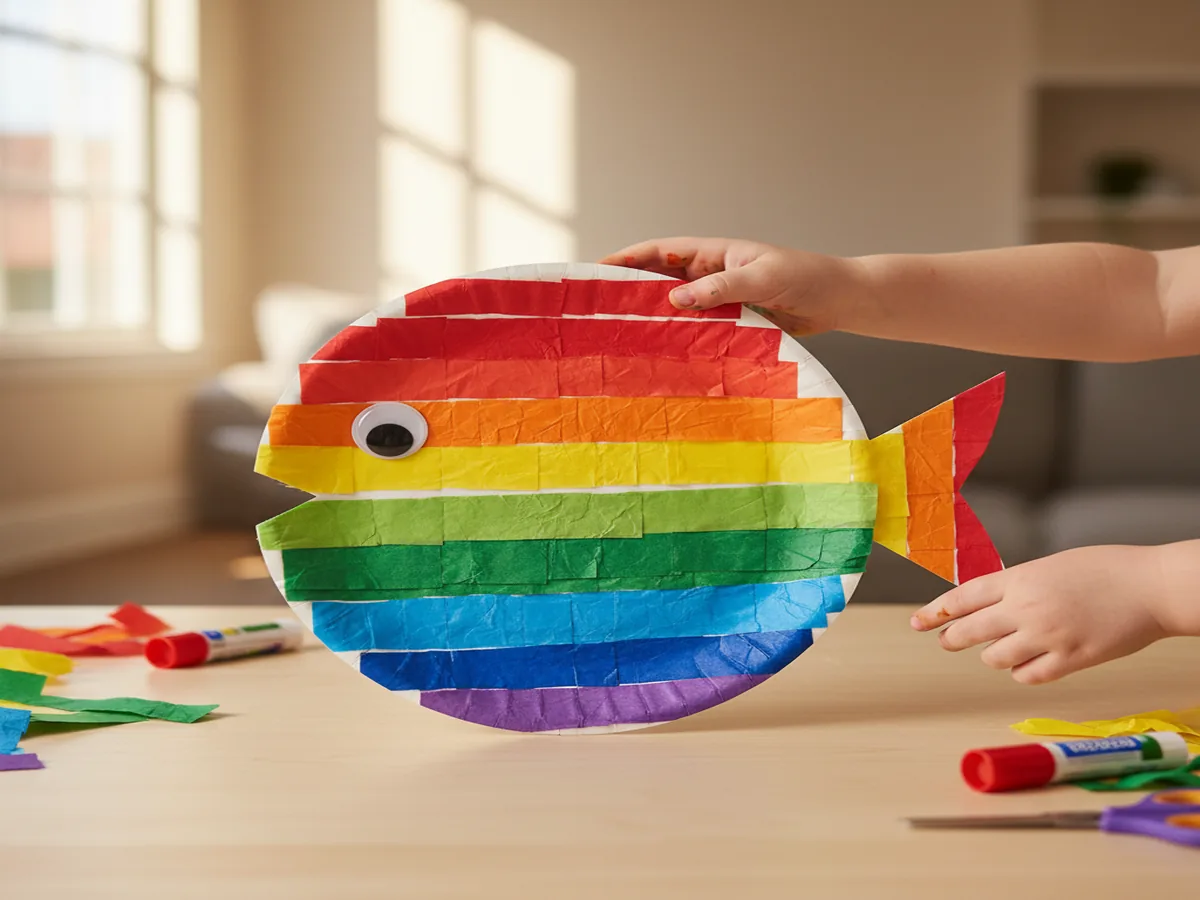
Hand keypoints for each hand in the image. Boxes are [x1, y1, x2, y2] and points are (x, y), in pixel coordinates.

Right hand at [600, 237, 865, 334]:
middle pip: (661, 280)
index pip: (661, 251)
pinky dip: (681, 339)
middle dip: (630, 290)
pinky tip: (665, 355)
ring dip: (654, 319)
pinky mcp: (733, 324)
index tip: (597, 270)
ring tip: (622, 337)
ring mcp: (721, 300)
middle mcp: (713, 274)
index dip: (627, 258)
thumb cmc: (809, 278)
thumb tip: (676, 298)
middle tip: (599, 310)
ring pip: (677, 308)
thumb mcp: (764, 277)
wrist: (842, 300)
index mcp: (716, 253)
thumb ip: (722, 286)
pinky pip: (698, 330)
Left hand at [910, 545, 1173, 683]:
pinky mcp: (1071, 660)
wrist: (1151, 586)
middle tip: (947, 641)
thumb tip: (990, 604)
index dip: (936, 611)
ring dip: (993, 655)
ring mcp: (1047, 636)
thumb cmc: (1106, 570)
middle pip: (969, 631)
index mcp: (1020, 579)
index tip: (918, 621)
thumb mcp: (1051, 566)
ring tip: (1004, 647)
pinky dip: (1023, 672)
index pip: (962, 597)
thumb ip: (1019, 585)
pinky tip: (1029, 662)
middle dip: (952, 638)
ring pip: (994, 658)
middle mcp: (1026, 608)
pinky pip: (1028, 676)